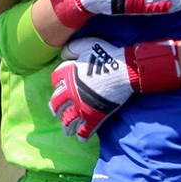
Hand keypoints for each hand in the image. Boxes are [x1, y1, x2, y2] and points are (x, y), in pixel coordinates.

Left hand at [49, 37, 180, 140]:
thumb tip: (62, 53)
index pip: (55, 80)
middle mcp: (71, 92)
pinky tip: (82, 137)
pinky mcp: (94, 116)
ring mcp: (82, 106)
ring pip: (67, 121)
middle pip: (56, 104)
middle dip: (55, 108)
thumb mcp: (88, 44)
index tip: (60, 86)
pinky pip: (85, 130)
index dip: (57, 82)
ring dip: (66, 125)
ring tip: (67, 128)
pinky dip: (82, 135)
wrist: (125, 70)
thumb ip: (73, 48)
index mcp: (69, 74)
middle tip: (57, 111)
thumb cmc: (108, 55)